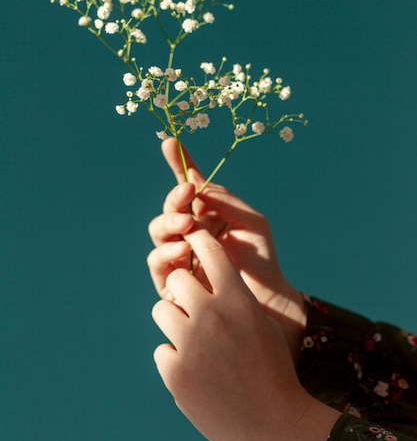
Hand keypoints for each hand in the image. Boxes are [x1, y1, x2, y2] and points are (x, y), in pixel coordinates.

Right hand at [147, 138, 305, 359]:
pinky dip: (167, 253)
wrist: (266, 298)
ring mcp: (178, 256)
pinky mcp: (170, 282)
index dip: (178, 163)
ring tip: (187, 225)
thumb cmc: (262, 258)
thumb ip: (224, 201)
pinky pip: (158, 263)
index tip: (169, 141)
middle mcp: (189, 232)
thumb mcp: (252, 221)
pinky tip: (183, 250)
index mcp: (207, 213)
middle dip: (175, 199)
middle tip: (188, 195)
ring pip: (158, 232)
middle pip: (169, 208)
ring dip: (169, 223)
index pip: (187, 186)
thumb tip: (196, 186)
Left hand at [152, 224, 339, 440]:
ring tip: (192, 340)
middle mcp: (212, 316)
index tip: (191, 241)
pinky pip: (161, 350)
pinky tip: (195, 374)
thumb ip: (237, 301)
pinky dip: (174, 360)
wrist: (276, 425)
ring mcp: (191, 345)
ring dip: (174, 321)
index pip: (210, 251)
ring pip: (161, 310)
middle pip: (177, 278)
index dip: (198, 242)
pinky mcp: (176, 374)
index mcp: (238, 300)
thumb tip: (209, 279)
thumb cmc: (275, 371)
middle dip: (182, 289)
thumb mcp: (265, 326)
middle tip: (191, 304)